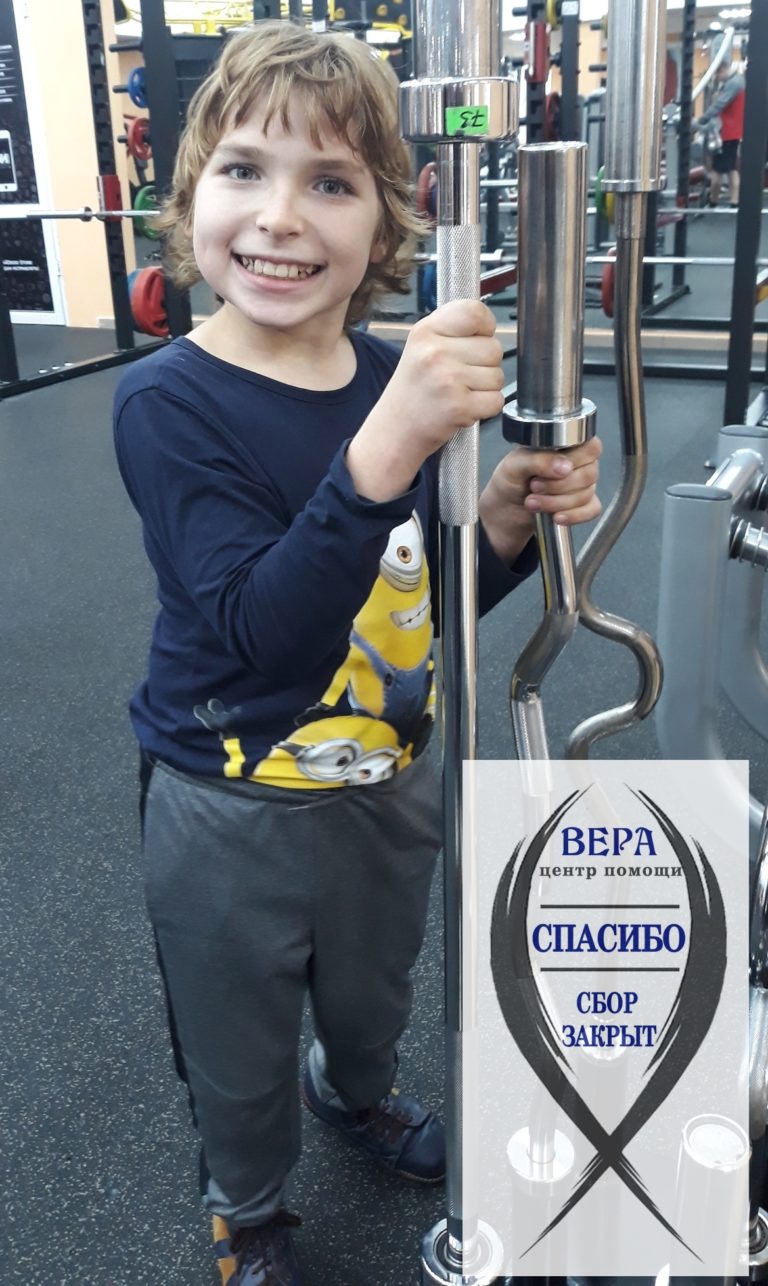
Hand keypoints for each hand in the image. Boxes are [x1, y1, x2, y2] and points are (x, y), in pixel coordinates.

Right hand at [347, 300, 503, 501]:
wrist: (395, 430)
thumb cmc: (414, 389)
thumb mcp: (421, 347)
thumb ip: (452, 329)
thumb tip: (487, 322)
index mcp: (425, 331)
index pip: (475, 312)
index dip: (486, 326)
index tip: (478, 339)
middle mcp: (435, 352)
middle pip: (493, 348)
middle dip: (485, 365)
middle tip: (460, 377)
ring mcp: (448, 380)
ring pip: (497, 376)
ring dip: (485, 388)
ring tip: (459, 393)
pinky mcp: (459, 406)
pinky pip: (496, 400)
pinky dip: (485, 408)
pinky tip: (463, 408)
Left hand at [479, 438, 602, 564]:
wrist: (503, 512)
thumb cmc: (509, 482)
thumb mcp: (514, 465)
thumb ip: (538, 460)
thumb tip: (564, 466)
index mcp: (564, 445)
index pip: (590, 447)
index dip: (574, 460)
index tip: (551, 471)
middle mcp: (576, 463)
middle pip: (589, 473)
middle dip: (558, 485)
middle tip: (534, 486)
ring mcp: (581, 485)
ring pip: (587, 494)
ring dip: (557, 502)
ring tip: (532, 502)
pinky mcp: (582, 506)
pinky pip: (592, 510)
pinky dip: (573, 515)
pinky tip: (556, 517)